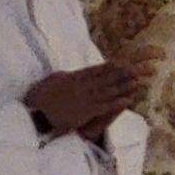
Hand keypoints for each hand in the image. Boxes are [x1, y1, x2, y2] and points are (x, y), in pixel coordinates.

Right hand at [28, 62, 143, 138]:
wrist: (33, 113)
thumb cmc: (38, 98)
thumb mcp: (51, 81)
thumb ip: (62, 76)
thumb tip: (68, 73)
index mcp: (74, 77)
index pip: (97, 69)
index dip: (114, 65)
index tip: (127, 61)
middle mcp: (82, 86)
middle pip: (108, 77)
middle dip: (126, 72)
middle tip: (141, 67)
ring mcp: (84, 98)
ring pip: (109, 90)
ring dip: (125, 85)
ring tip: (140, 81)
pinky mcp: (85, 112)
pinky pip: (105, 106)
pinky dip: (117, 102)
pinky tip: (129, 99)